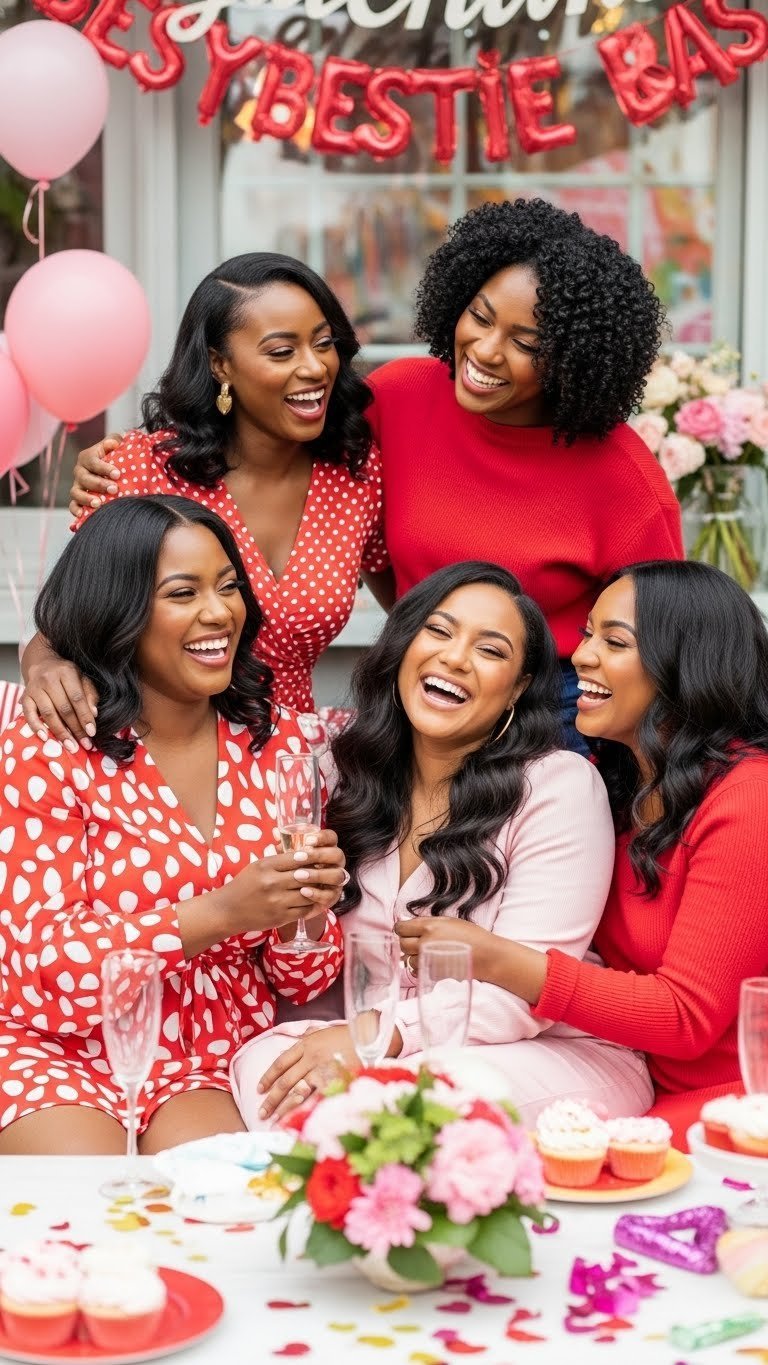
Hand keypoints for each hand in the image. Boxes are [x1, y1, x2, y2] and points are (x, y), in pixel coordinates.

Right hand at [22, 649, 98, 749]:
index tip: (92, 732)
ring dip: (60, 732)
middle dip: (75, 729)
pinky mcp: (25, 696)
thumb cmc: (66, 675)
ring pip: (48, 713)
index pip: (77, 698)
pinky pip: (29, 714)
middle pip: (64, 708)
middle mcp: (49, 678)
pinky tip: (45, 738)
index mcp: (67, 672)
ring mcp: (35, 687)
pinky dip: (36, 727)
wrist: (42, 664)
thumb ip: (90, 695)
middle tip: (84, 744)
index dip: (85, 716)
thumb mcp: (82, 679)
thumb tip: (93, 714)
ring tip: (70, 746)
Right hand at [68, 433, 122, 514]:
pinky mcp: (78, 499)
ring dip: (86, 499)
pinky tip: (82, 515)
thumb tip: (114, 443)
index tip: (117, 474)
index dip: (104, 468)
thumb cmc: (115, 455)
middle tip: (114, 489)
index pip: (93, 462)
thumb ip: (114, 440)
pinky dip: (75, 510)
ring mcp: (77, 486)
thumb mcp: (116, 444)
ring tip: (98, 504)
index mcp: (87, 457)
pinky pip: (72, 505)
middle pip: (84, 478)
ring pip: (76, 493)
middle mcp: (80, 471)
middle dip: (99, 484)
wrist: (113, 469)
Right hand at [220, 828, 346, 935]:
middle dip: (317, 873)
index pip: (296, 857)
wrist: (227, 911)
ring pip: (308, 893)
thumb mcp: (257, 866)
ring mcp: (277, 902)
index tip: (317, 855)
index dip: (311, 856)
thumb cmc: (244, 885)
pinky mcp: (281, 917)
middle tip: (324, 870)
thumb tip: (305, 853)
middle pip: (305, 875)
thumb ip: (278, 860)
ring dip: (316, 889)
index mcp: (266, 867)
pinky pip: (305, 909)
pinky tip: (313, 900)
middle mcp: (272, 883)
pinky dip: (311, 905)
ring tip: (321, 885)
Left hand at [256, 1024, 357, 1120]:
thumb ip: (311, 1036)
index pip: (280, 1063)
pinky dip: (305, 1110)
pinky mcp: (334, 1082)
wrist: (370, 1037)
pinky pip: (316, 1099)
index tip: (259, 1089)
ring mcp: (322, 1071)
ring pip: (297, 1093)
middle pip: (285, 1081)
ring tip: (274, 1121)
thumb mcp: (325, 1031)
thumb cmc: (349, 1034)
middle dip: (271, 1099)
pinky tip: (297, 1120)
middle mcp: (310, 1058)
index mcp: (306, 1044)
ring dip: (284, 1108)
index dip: (268, 1076)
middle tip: (261, 1113)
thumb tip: (302, 1036)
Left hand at [394, 915, 492, 977]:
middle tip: (419, 942)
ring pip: (408, 959)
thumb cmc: (471, 936)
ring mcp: (428, 959)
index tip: (406, 931)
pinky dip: (422, 968)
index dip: (402, 930)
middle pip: (402, 944)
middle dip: (408, 943)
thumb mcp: (449, 921)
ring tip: (430, 953)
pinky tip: (434, 962)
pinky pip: (418, 971)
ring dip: (415, 957)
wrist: (487, 956)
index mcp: (429, 926)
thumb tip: (406, 924)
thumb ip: (427, 922)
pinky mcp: (433, 973)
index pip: (401, 928)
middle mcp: (426, 942)